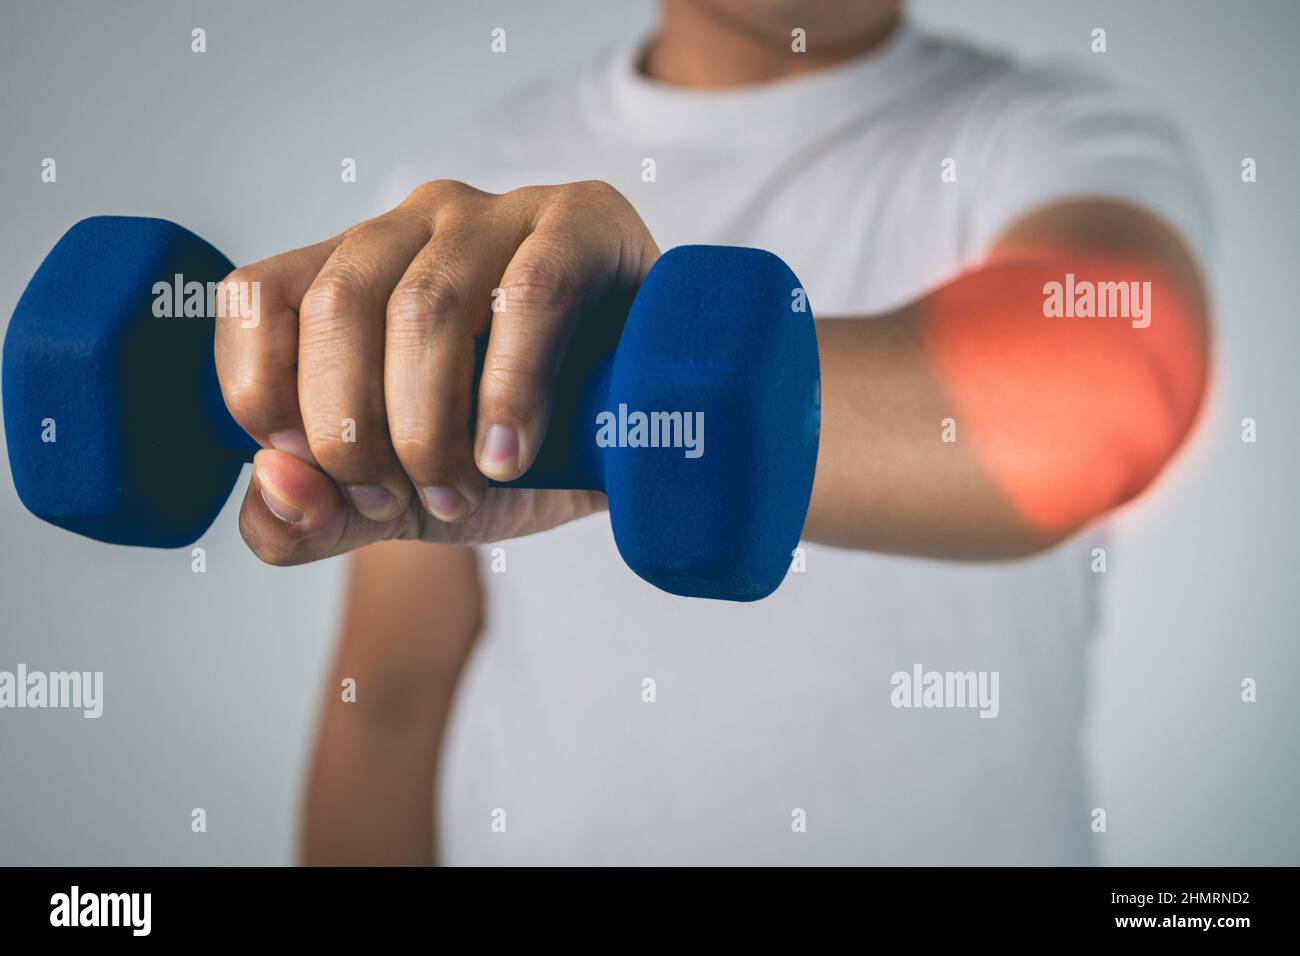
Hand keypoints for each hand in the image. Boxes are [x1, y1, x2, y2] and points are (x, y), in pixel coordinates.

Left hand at [214, 179, 659, 564]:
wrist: (640, 443)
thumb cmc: (515, 456)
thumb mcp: (400, 505)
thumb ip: (314, 514)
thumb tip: (271, 481)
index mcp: (352, 274)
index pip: (257, 300)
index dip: (265, 396)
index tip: (324, 476)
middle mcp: (412, 226)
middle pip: (335, 308)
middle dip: (354, 434)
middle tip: (402, 502)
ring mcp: (499, 213)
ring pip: (424, 304)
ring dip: (430, 427)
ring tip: (464, 491)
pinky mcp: (581, 221)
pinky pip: (531, 294)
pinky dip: (508, 392)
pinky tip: (510, 454)